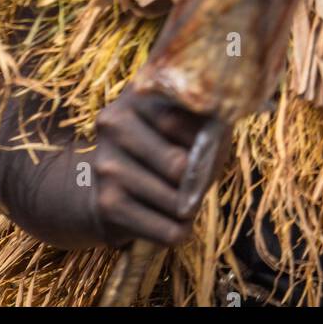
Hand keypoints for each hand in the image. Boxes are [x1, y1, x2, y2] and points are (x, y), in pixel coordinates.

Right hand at [87, 87, 230, 247]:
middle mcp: (115, 123)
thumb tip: (215, 139)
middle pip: (180, 164)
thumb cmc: (164, 145)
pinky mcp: (107, 205)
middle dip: (200, 180)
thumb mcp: (188, 121)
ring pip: (177, 201)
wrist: (107, 183)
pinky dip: (180, 230)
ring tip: (184, 201)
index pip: (186, 121)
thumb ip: (208, 122)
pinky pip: (167, 230)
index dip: (208, 142)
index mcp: (139, 93)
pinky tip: (172, 220)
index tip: (209, 147)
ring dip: (191, 208)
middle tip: (199, 181)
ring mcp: (107, 164)